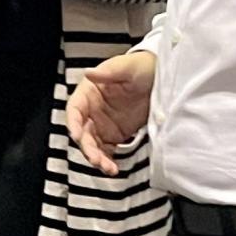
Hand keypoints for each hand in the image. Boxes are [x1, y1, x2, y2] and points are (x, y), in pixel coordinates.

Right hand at [65, 51, 156, 175]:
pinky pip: (107, 151)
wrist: (161, 78)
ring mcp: (103, 125)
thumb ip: (108, 72)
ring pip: (93, 146)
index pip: (74, 110)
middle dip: (87, 148)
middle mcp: (92, 111)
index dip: (73, 123)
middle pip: (82, 133)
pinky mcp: (115, 135)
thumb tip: (88, 73)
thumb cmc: (140, 67)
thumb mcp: (126, 67)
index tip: (77, 135)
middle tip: (96, 159)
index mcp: (89, 93)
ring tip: (108, 168)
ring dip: (97, 158)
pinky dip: (108, 161)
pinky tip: (114, 169)